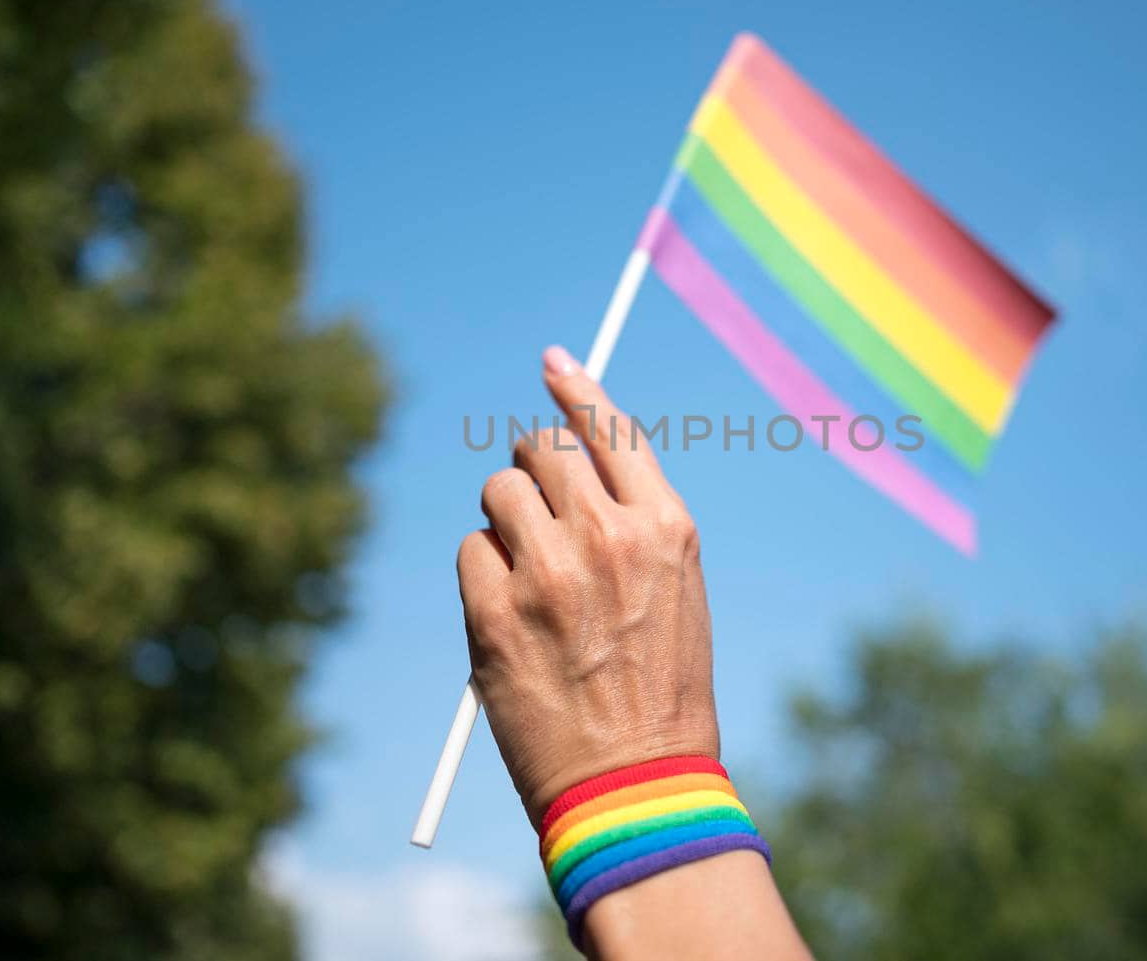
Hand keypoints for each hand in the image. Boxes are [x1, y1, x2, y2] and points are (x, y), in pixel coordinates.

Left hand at [457, 346, 718, 822]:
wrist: (635, 783)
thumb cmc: (661, 691)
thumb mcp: (677, 592)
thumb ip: (634, 523)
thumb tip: (571, 466)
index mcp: (666, 528)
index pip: (611, 428)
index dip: (577, 388)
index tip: (552, 362)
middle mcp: (609, 535)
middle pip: (541, 446)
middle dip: (531, 464)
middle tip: (534, 504)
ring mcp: (548, 571)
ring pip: (497, 490)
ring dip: (504, 519)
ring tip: (530, 575)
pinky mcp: (496, 612)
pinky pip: (470, 549)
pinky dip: (482, 572)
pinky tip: (511, 616)